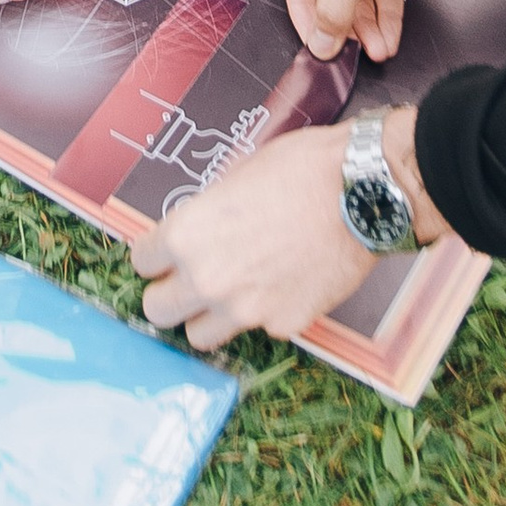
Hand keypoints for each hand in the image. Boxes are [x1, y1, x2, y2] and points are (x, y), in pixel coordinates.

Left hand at [135, 105, 440, 351]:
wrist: (365, 193)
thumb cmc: (303, 170)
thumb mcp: (236, 176)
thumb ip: (205, 215)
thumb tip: (197, 231)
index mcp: (186, 236)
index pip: (141, 263)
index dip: (155, 255)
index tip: (166, 253)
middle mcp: (206, 280)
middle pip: (157, 310)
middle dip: (170, 293)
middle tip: (190, 278)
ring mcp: (245, 310)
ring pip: (199, 335)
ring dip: (207, 315)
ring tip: (232, 290)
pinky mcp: (284, 325)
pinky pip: (258, 330)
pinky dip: (264, 313)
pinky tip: (283, 285)